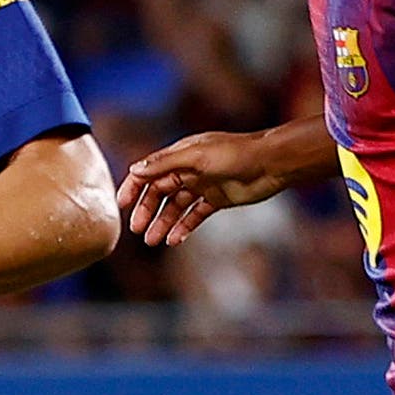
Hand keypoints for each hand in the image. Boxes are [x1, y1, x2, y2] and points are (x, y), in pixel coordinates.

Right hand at [115, 130, 284, 246]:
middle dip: (147, 210)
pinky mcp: (217, 199)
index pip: (150, 171)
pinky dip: (184, 227)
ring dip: (163, 222)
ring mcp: (203, 184)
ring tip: (152, 241)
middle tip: (136, 230)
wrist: (272, 163)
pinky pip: (195, 215)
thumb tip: (135, 170)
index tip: (122, 205)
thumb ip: (165, 164)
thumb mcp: (197, 157)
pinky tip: (175, 240)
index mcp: (181, 154)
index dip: (134, 186)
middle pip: (160, 191)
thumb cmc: (236, 153)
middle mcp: (189, 168)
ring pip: (176, 206)